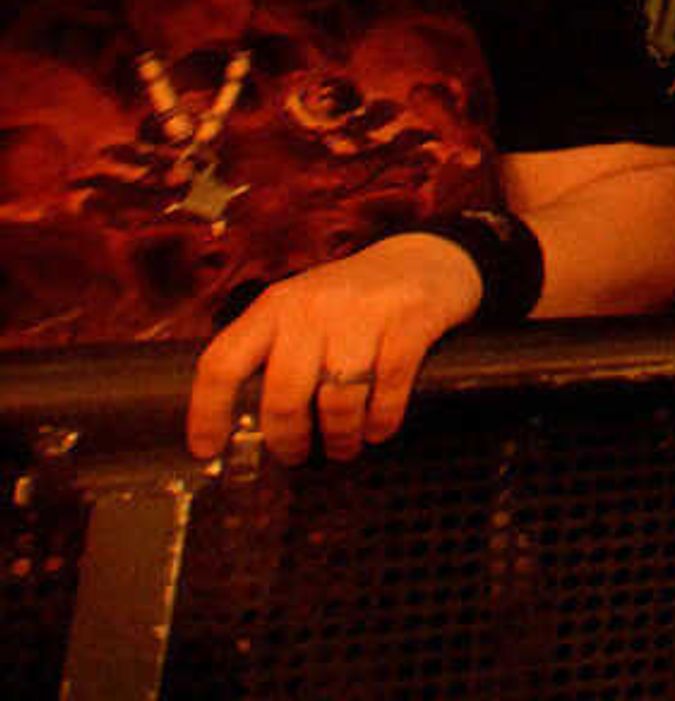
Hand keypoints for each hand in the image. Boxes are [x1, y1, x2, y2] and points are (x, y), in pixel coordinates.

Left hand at [184, 230, 481, 464]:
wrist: (427, 260)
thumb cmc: (355, 300)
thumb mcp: (302, 310)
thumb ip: (274, 352)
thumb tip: (242, 423)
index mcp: (275, 307)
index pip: (223, 363)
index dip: (207, 413)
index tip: (207, 449)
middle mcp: (312, 308)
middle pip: (284, 395)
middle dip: (288, 439)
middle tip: (296, 455)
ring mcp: (363, 314)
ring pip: (337, 399)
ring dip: (339, 437)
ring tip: (343, 447)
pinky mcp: (409, 323)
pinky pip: (389, 389)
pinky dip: (382, 420)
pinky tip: (378, 428)